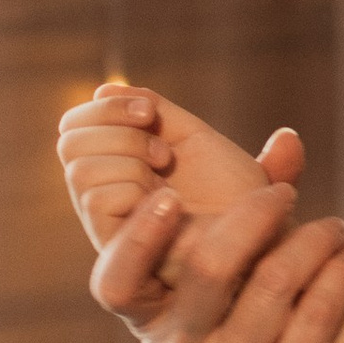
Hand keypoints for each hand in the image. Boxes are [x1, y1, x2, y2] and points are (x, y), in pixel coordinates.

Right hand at [57, 80, 304, 259]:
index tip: (151, 110)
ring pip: (79, 169)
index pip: (77, 127)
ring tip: (169, 167)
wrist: (275, 245)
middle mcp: (109, 198)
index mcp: (123, 169)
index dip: (107, 107)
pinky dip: (132, 184)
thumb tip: (105, 86)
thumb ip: (161, 113)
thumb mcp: (203, 144)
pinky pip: (98, 201)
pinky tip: (170, 198)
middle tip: (166, 147)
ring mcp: (111, 227)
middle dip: (115, 124)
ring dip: (128, 153)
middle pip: (68, 142)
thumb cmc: (248, 202)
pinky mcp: (122, 255)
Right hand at [91, 181, 343, 342]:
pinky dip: (338, 276)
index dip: (138, 238)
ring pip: (274, 283)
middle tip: (285, 195)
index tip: (170, 196)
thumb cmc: (251, 322)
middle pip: (209, 266)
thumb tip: (289, 138)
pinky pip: (317, 316)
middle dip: (255, 215)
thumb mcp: (232, 276)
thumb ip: (248, 203)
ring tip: (336, 227)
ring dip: (314, 241)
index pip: (115, 284)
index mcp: (151, 319)